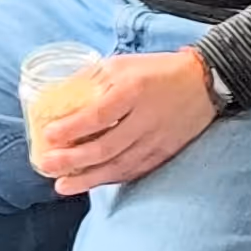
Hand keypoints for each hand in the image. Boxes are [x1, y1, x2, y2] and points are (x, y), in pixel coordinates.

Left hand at [36, 49, 222, 194]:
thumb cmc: (156, 70)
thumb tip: (56, 95)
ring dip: (89, 179)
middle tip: (47, 166)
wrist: (203, 81)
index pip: (98, 115)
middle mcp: (145, 118)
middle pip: (106, 146)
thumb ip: (91, 79)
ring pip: (120, 165)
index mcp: (133, 90)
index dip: (72, 128)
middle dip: (73, 160)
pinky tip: (92, 183)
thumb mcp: (121, 64)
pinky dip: (112, 179)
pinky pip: (136, 171)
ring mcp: (157, 139)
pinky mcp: (165, 153)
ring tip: (62, 186)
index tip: (48, 135)